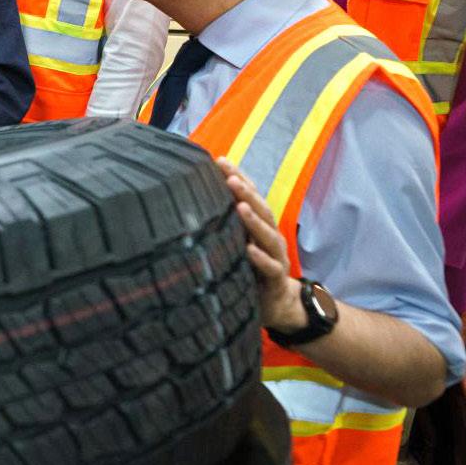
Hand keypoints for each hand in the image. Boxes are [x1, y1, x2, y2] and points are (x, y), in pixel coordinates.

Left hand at [216, 158, 305, 332]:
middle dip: (245, 192)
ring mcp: (276, 257)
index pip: (250, 196)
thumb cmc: (250, 269)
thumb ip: (222, 224)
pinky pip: (270, 267)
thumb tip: (189, 202)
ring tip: (240, 205)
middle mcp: (269, 237)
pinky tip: (248, 249)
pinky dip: (260, 258)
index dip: (238, 177)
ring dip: (254, 219)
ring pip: (268, 235)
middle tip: (229, 177)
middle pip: (260, 209)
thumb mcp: (236, 244)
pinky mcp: (276, 280)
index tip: (220, 160)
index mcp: (259, 226)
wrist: (276, 304)